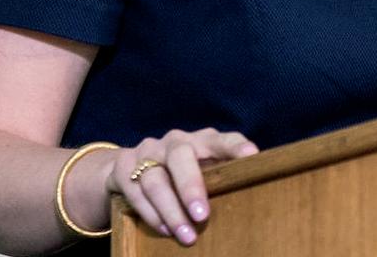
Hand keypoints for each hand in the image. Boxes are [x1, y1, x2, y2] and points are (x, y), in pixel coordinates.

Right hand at [106, 128, 258, 246]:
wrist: (127, 168)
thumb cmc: (179, 175)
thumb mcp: (201, 172)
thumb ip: (219, 180)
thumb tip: (251, 205)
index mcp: (201, 140)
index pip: (221, 139)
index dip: (236, 146)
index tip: (252, 156)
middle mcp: (175, 141)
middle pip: (180, 155)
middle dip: (191, 185)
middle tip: (202, 214)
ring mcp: (147, 152)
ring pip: (156, 179)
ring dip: (171, 210)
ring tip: (186, 236)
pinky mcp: (125, 167)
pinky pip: (135, 190)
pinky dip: (151, 213)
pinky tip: (164, 230)